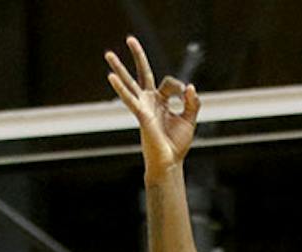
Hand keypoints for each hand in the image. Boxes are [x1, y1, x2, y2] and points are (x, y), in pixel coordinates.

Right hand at [105, 36, 200, 178]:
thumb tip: (190, 86)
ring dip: (119, 68)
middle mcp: (150, 101)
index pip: (170, 83)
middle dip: (137, 56)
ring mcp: (143, 107)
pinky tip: (111, 77)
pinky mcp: (141, 115)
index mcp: (161, 101)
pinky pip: (129, 98)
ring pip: (130, 83)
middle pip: (142, 73)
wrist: (169, 163)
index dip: (180, 88)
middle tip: (130, 38)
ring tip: (108, 54)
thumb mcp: (190, 120)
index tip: (186, 96)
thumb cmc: (177, 145)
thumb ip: (193, 103)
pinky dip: (120, 88)